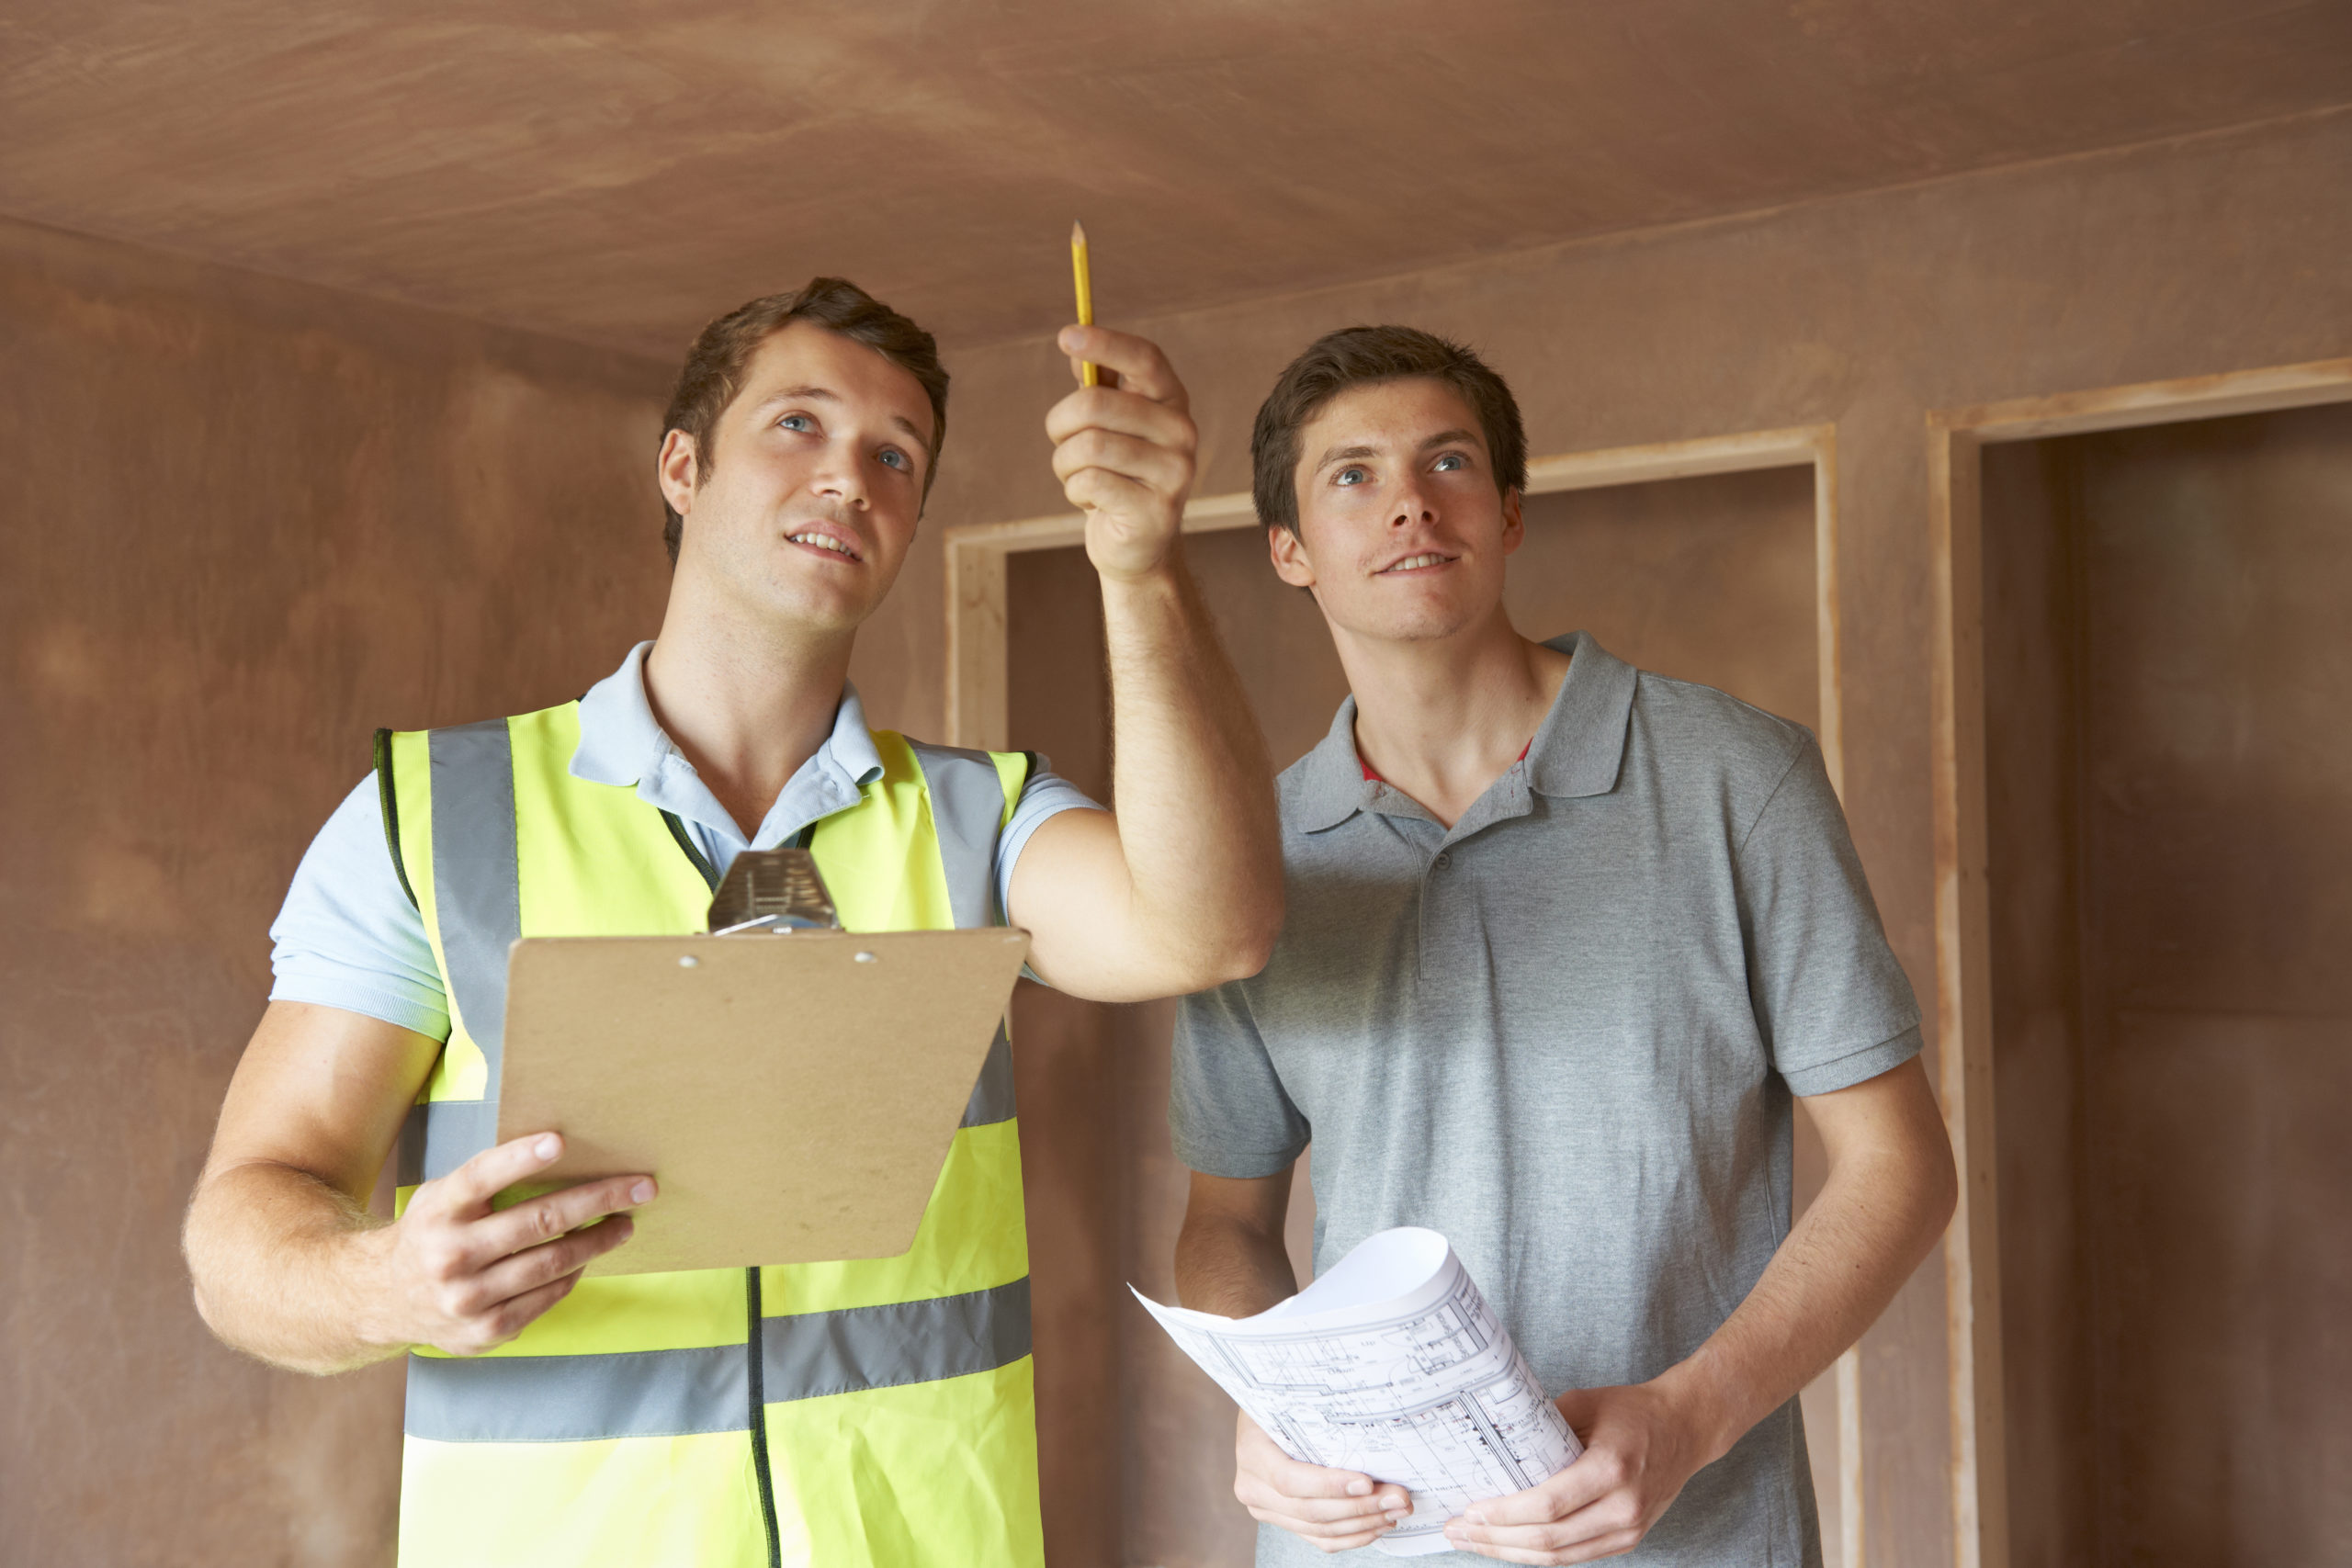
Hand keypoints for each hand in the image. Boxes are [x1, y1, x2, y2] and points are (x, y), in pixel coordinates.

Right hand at [362, 1132, 650, 1356]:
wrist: (380, 1299)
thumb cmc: (430, 1232)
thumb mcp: (442, 1197)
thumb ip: (486, 1181)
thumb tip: (560, 1151)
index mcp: (439, 1210)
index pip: (483, 1176)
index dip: (521, 1158)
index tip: (560, 1141)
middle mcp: (449, 1254)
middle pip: (537, 1222)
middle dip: (598, 1200)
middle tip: (642, 1187)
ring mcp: (466, 1298)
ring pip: (551, 1263)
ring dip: (598, 1241)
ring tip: (625, 1224)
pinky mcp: (482, 1331)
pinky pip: (545, 1298)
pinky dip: (572, 1275)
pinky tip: (586, 1257)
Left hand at [1047, 325, 1197, 581]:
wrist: (1136, 545)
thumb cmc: (1117, 473)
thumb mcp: (1108, 424)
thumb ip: (1098, 384)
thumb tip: (1076, 344)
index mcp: (1172, 400)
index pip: (1144, 359)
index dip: (1105, 343)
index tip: (1066, 336)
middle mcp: (1182, 432)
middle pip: (1096, 405)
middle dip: (1060, 424)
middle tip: (1060, 440)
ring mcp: (1175, 473)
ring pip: (1087, 447)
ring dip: (1065, 464)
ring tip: (1079, 476)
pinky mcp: (1157, 511)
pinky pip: (1090, 483)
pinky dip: (1075, 491)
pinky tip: (1091, 501)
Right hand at [1233, 1411, 1412, 1551]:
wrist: (1263, 1417)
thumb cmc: (1282, 1402)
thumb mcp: (1291, 1398)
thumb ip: (1318, 1413)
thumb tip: (1369, 1417)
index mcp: (1252, 1452)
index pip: (1289, 1480)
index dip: (1329, 1485)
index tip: (1367, 1483)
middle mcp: (1253, 1487)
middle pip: (1310, 1511)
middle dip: (1361, 1507)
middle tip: (1398, 1497)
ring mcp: (1266, 1509)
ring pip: (1319, 1530)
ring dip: (1363, 1523)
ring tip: (1396, 1510)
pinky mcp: (1283, 1521)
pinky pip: (1320, 1540)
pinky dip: (1352, 1536)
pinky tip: (1377, 1525)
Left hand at [1443, 1381, 1721, 1562]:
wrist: (1687, 1428)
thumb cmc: (1634, 1411)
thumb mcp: (1584, 1404)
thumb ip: (1541, 1426)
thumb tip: (1492, 1443)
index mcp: (1611, 1469)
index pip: (1548, 1505)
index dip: (1505, 1515)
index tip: (1470, 1511)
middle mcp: (1624, 1507)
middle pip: (1549, 1539)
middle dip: (1496, 1539)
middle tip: (1457, 1530)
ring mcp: (1629, 1530)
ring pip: (1560, 1556)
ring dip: (1511, 1552)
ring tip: (1474, 1542)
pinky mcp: (1628, 1540)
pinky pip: (1575, 1556)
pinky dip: (1538, 1554)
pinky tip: (1509, 1545)